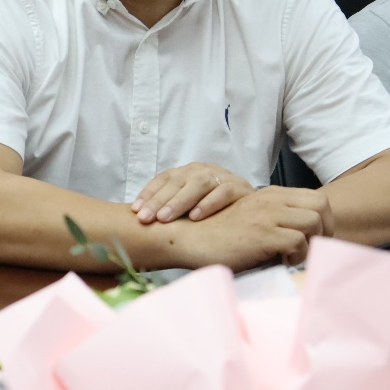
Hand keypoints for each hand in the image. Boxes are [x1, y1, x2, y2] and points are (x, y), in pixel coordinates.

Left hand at [132, 162, 253, 223]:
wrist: (254, 211)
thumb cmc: (214, 212)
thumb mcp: (189, 208)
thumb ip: (170, 209)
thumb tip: (139, 219)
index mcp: (188, 172)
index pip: (164, 179)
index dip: (149, 193)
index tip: (134, 211)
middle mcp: (203, 170)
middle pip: (177, 181)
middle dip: (158, 200)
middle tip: (145, 218)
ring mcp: (222, 176)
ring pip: (198, 184)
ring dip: (180, 201)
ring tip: (165, 218)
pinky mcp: (240, 187)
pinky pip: (224, 192)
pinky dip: (209, 203)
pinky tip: (196, 216)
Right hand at [173, 186, 334, 268]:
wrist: (187, 236)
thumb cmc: (216, 234)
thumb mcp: (249, 219)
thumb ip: (272, 221)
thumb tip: (299, 240)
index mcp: (271, 195)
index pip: (317, 198)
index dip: (324, 219)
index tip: (315, 239)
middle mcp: (272, 200)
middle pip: (321, 205)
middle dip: (325, 229)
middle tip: (313, 248)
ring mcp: (268, 215)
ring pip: (313, 221)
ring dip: (311, 242)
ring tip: (295, 256)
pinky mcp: (262, 234)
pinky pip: (298, 241)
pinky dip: (297, 256)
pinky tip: (281, 262)